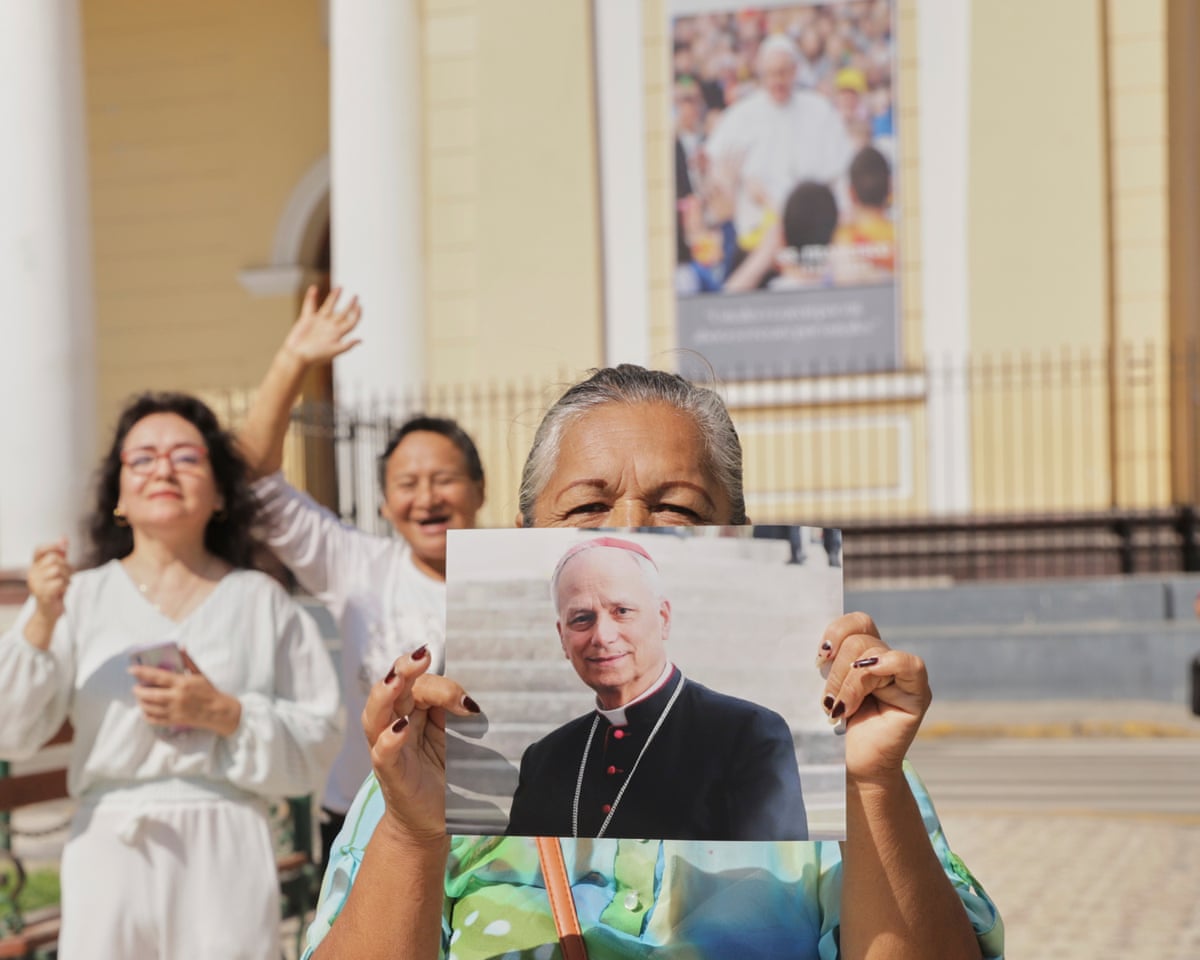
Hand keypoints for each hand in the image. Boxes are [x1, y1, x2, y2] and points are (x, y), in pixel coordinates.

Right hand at [26, 539, 70, 645]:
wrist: (50, 611)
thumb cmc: (56, 588)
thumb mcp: (59, 569)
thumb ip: (61, 554)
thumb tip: (63, 537)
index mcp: (35, 566)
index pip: (39, 550)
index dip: (52, 546)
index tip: (64, 548)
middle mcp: (32, 573)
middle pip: (54, 559)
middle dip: (67, 566)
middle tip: (68, 576)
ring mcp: (35, 584)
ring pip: (57, 570)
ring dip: (67, 577)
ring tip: (64, 584)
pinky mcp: (42, 593)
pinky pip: (59, 582)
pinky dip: (65, 586)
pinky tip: (62, 591)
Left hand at [129, 649, 241, 735]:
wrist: (218, 711)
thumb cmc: (209, 691)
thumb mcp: (200, 674)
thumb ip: (188, 661)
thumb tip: (181, 647)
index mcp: (182, 683)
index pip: (157, 676)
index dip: (142, 672)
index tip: (131, 669)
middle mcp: (176, 697)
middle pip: (150, 694)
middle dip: (139, 691)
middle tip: (136, 687)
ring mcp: (174, 710)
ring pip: (150, 708)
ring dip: (141, 702)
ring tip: (140, 698)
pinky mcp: (174, 720)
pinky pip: (155, 719)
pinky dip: (147, 715)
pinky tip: (146, 710)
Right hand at [282, 286, 362, 365]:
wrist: (297, 356)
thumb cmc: (315, 357)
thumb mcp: (333, 351)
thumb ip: (347, 345)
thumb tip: (360, 340)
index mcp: (337, 334)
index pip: (351, 322)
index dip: (357, 314)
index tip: (360, 306)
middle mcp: (329, 327)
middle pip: (342, 313)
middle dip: (350, 304)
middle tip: (356, 296)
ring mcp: (318, 322)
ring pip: (328, 306)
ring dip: (334, 297)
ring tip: (339, 287)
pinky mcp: (307, 319)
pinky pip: (310, 305)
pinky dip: (311, 297)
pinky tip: (314, 288)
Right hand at [361, 647, 480, 840]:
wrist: (434, 820)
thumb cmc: (446, 774)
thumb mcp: (456, 738)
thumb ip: (457, 716)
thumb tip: (471, 703)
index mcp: (413, 711)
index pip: (420, 685)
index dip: (443, 687)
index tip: (468, 704)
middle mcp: (396, 724)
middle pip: (393, 688)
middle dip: (405, 668)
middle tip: (422, 655)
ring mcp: (389, 749)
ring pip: (375, 715)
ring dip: (385, 693)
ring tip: (398, 679)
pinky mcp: (390, 774)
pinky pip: (383, 753)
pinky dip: (389, 739)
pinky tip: (399, 729)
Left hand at [817, 612, 930, 785]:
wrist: (857, 765)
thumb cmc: (839, 727)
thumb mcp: (830, 687)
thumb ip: (832, 663)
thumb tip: (824, 648)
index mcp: (866, 654)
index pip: (858, 622)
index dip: (836, 632)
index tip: (820, 657)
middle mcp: (887, 660)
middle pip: (860, 640)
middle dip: (837, 671)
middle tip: (829, 701)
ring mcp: (905, 676)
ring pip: (872, 653)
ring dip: (849, 683)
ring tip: (839, 710)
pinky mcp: (918, 694)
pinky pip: (908, 665)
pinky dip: (882, 668)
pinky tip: (862, 695)